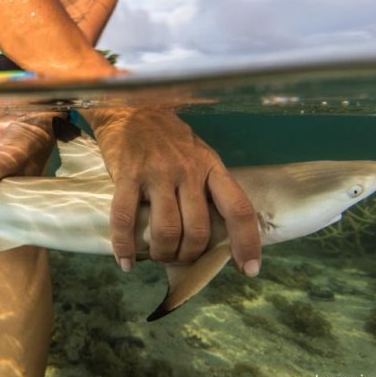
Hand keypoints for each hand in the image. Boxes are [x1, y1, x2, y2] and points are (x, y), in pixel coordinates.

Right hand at [89, 108, 260, 275]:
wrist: (131, 106)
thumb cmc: (167, 136)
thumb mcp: (198, 154)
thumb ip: (207, 186)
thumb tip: (214, 232)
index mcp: (211, 166)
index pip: (238, 208)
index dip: (247, 242)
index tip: (249, 269)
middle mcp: (188, 170)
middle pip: (197, 229)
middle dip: (190, 254)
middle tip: (180, 257)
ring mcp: (157, 173)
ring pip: (166, 230)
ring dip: (163, 253)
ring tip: (157, 256)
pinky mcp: (127, 174)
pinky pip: (125, 219)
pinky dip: (125, 246)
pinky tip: (127, 261)